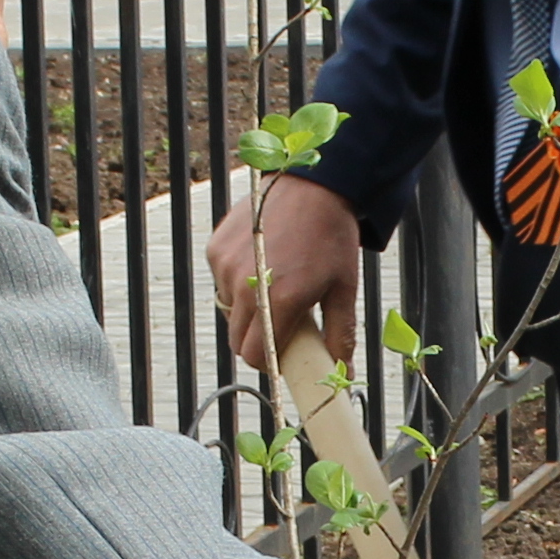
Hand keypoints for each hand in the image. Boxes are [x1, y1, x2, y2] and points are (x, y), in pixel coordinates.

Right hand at [207, 172, 364, 374]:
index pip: (255, 356)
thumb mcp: (343, 288)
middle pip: (237, 340)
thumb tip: (343, 373)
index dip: (268, 363)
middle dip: (257, 342)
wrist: (314, 185)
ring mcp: (226, 265)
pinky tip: (259, 265)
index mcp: (280, 299)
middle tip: (281, 325)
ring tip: (272, 289)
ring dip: (246, 312)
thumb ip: (340, 334)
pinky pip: (220, 282)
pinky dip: (236, 284)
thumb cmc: (331, 236)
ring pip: (228, 311)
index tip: (282, 356)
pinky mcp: (216, 248)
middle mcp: (245, 285)